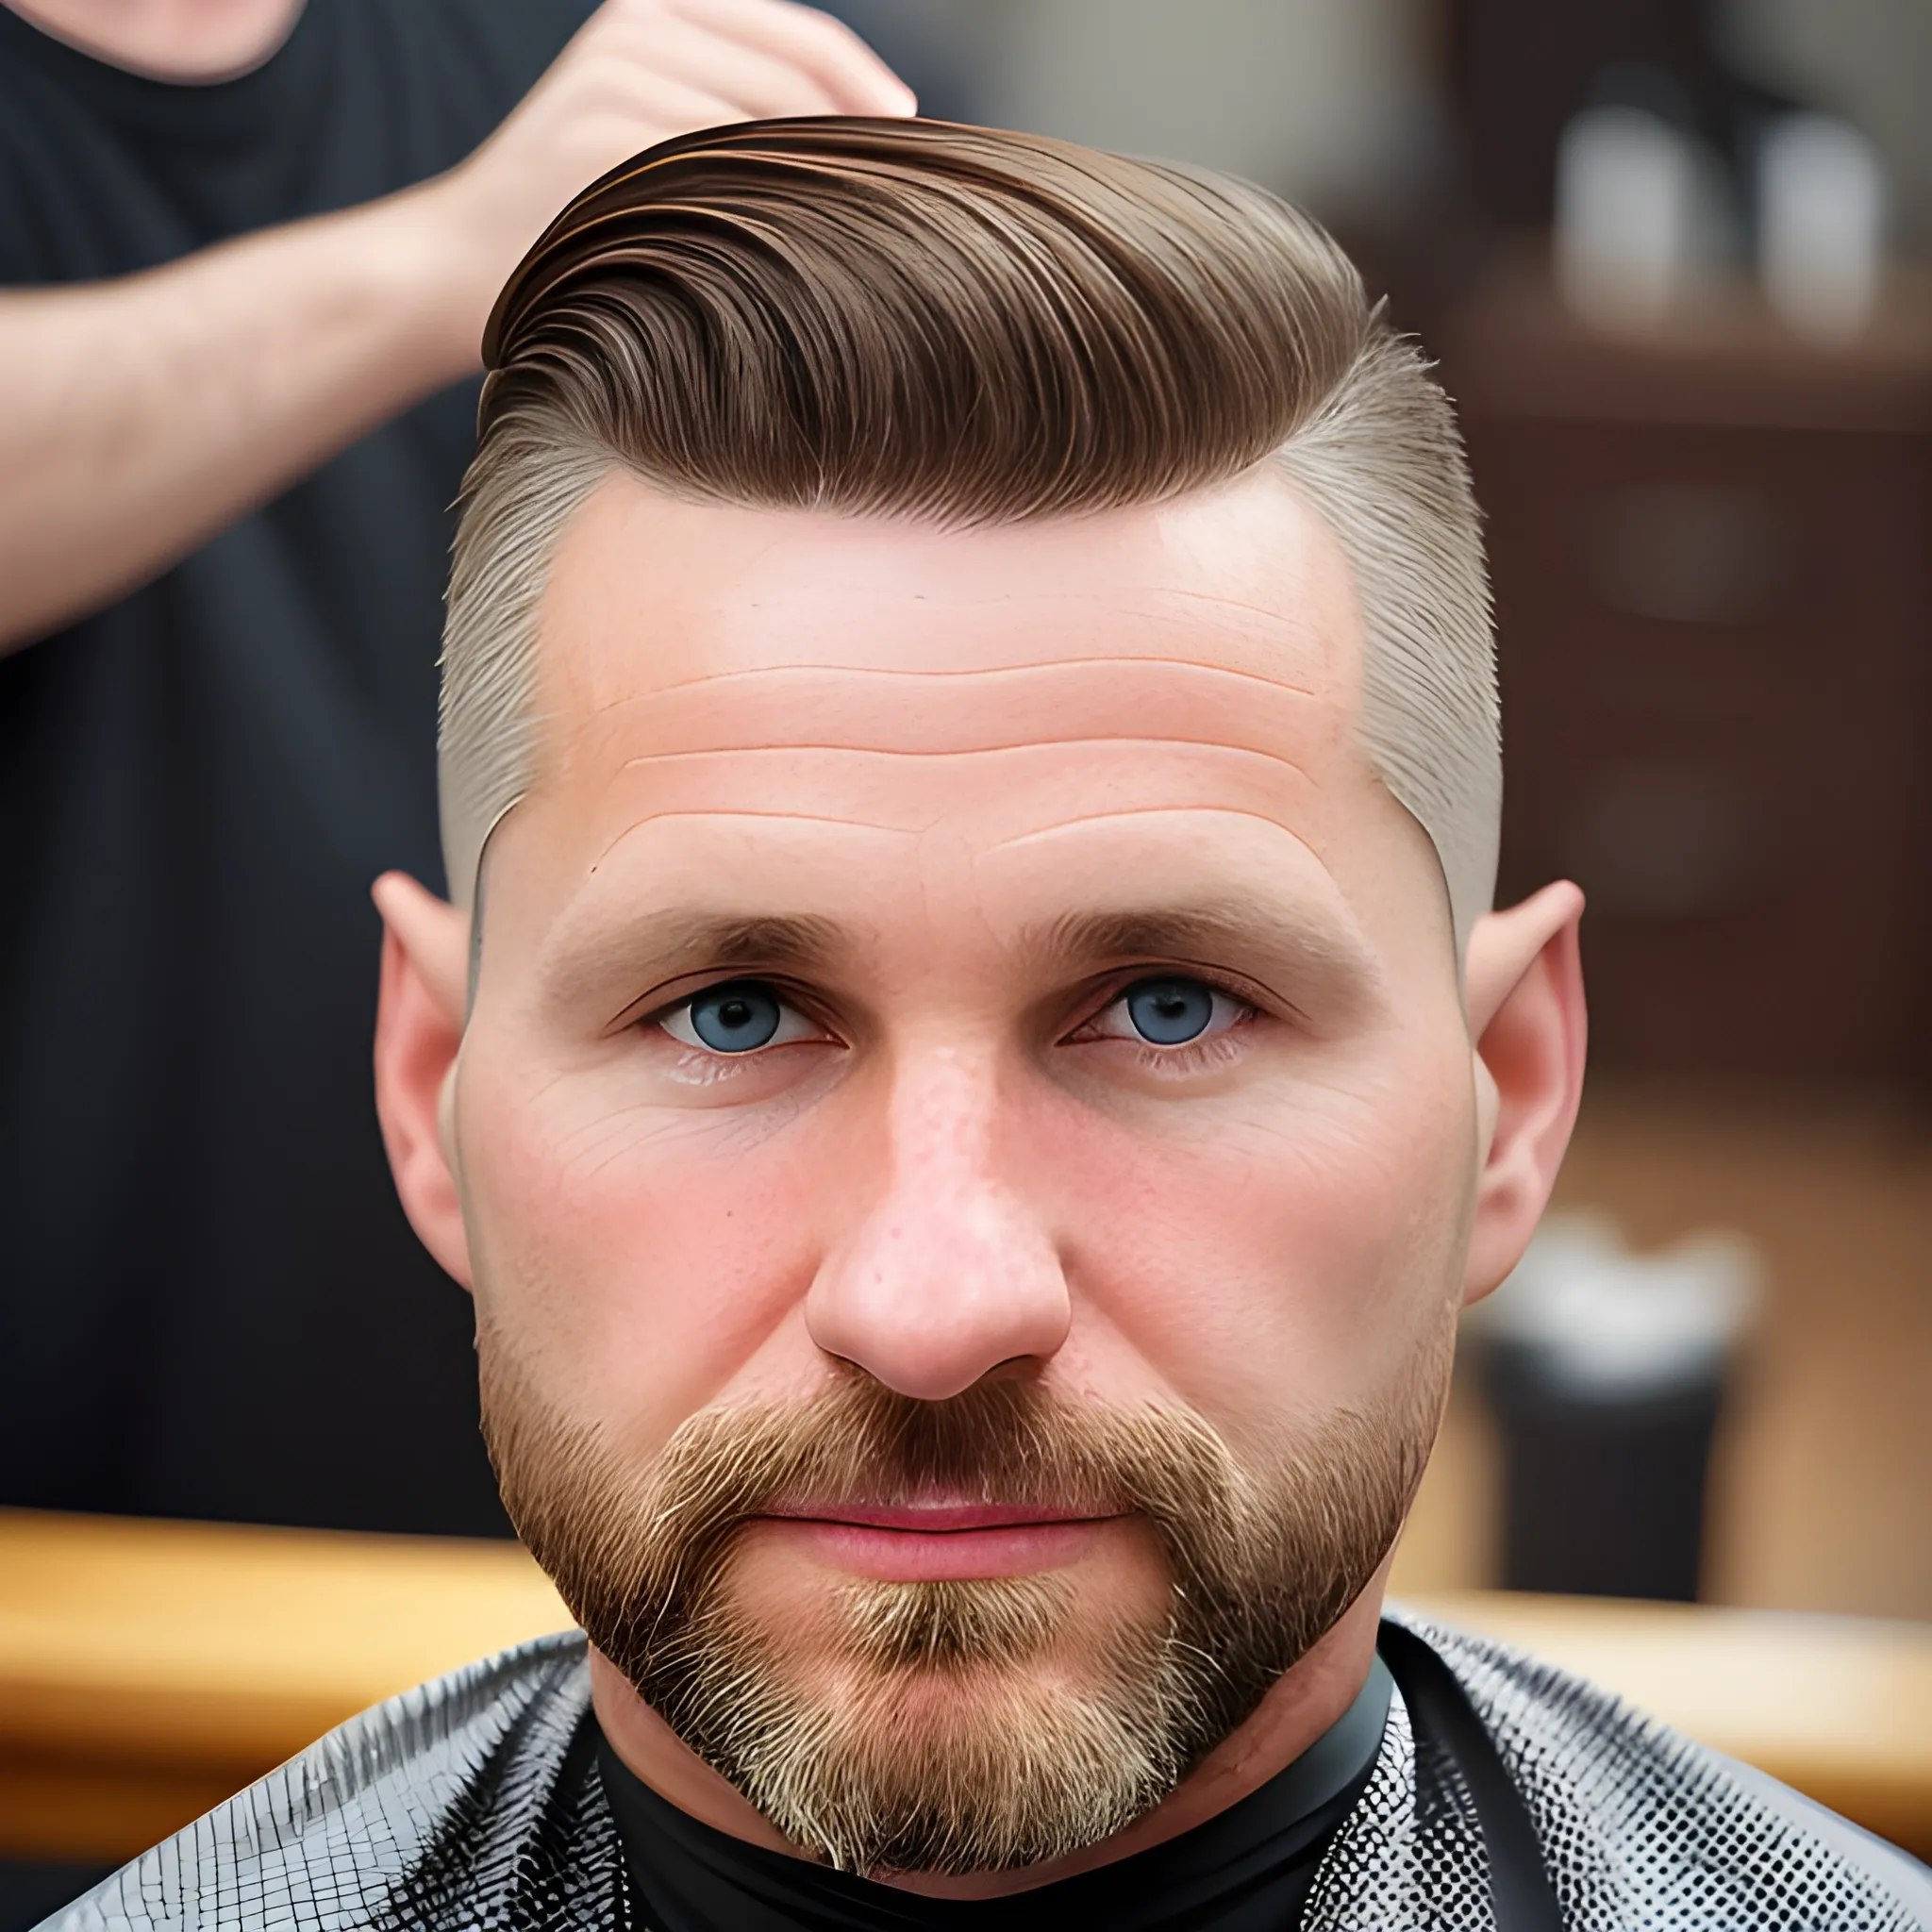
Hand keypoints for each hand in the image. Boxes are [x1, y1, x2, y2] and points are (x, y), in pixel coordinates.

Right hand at [426, 0, 914, 343]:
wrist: (458, 264)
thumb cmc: (580, 219)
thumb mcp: (652, 133)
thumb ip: (737, 113)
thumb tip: (872, 139)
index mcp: (657, 9)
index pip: (800, 37)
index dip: (865, 91)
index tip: (908, 141)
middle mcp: (638, 29)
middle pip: (795, 82)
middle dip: (853, 144)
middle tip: (897, 204)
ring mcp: (618, 79)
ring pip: (766, 130)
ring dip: (817, 187)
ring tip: (852, 239)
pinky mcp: (603, 136)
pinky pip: (722, 172)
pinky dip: (767, 214)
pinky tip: (792, 257)